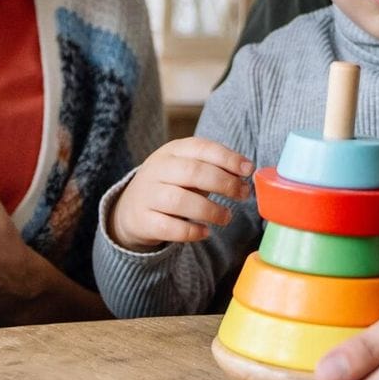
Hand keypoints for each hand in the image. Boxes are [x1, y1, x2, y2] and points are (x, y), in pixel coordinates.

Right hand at [108, 136, 253, 251]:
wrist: (130, 209)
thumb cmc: (171, 186)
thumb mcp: (186, 169)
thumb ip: (213, 169)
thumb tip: (245, 175)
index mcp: (172, 151)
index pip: (201, 147)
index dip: (228, 158)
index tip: (248, 170)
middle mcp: (157, 170)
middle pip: (193, 172)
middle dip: (224, 183)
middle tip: (242, 194)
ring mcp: (148, 195)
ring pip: (181, 200)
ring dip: (210, 210)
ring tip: (226, 217)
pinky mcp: (143, 221)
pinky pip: (169, 227)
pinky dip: (191, 231)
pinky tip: (205, 232)